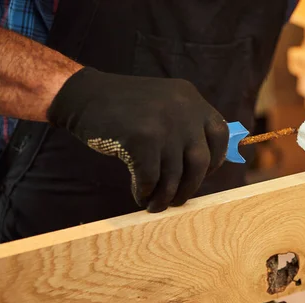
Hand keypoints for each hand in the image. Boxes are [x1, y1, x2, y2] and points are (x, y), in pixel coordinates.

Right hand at [47, 67, 228, 211]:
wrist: (83, 95)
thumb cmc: (125, 109)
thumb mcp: (164, 106)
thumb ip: (185, 128)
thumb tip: (202, 171)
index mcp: (192, 100)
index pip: (220, 134)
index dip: (215, 159)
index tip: (202, 175)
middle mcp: (183, 110)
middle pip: (201, 161)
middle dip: (190, 186)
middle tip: (177, 200)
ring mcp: (163, 125)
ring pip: (175, 175)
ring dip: (165, 196)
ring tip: (155, 204)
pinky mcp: (141, 139)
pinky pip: (150, 178)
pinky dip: (144, 191)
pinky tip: (139, 194)